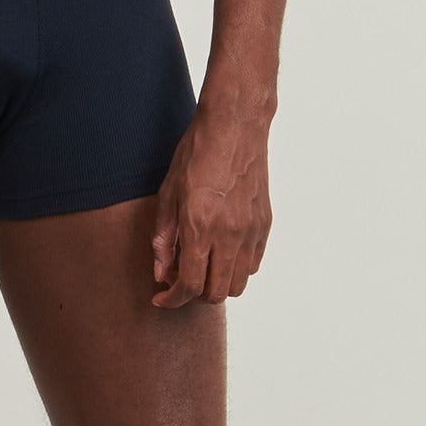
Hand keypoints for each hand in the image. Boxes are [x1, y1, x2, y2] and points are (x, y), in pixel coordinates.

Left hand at [149, 105, 271, 307]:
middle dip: (193, 295)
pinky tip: (220, 249)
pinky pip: (252, 265)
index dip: (172, 299)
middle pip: (215, 294)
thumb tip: (161, 273)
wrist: (235, 125)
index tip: (161, 298)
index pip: (189, 285)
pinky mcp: (265, 225)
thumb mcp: (169, 191)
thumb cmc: (196, 152)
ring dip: (216, 284)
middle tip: (179, 278)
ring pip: (237, 284)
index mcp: (200, 225)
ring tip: (200, 263)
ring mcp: (251, 231)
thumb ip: (164, 237)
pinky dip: (235, 268)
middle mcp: (230, 234)